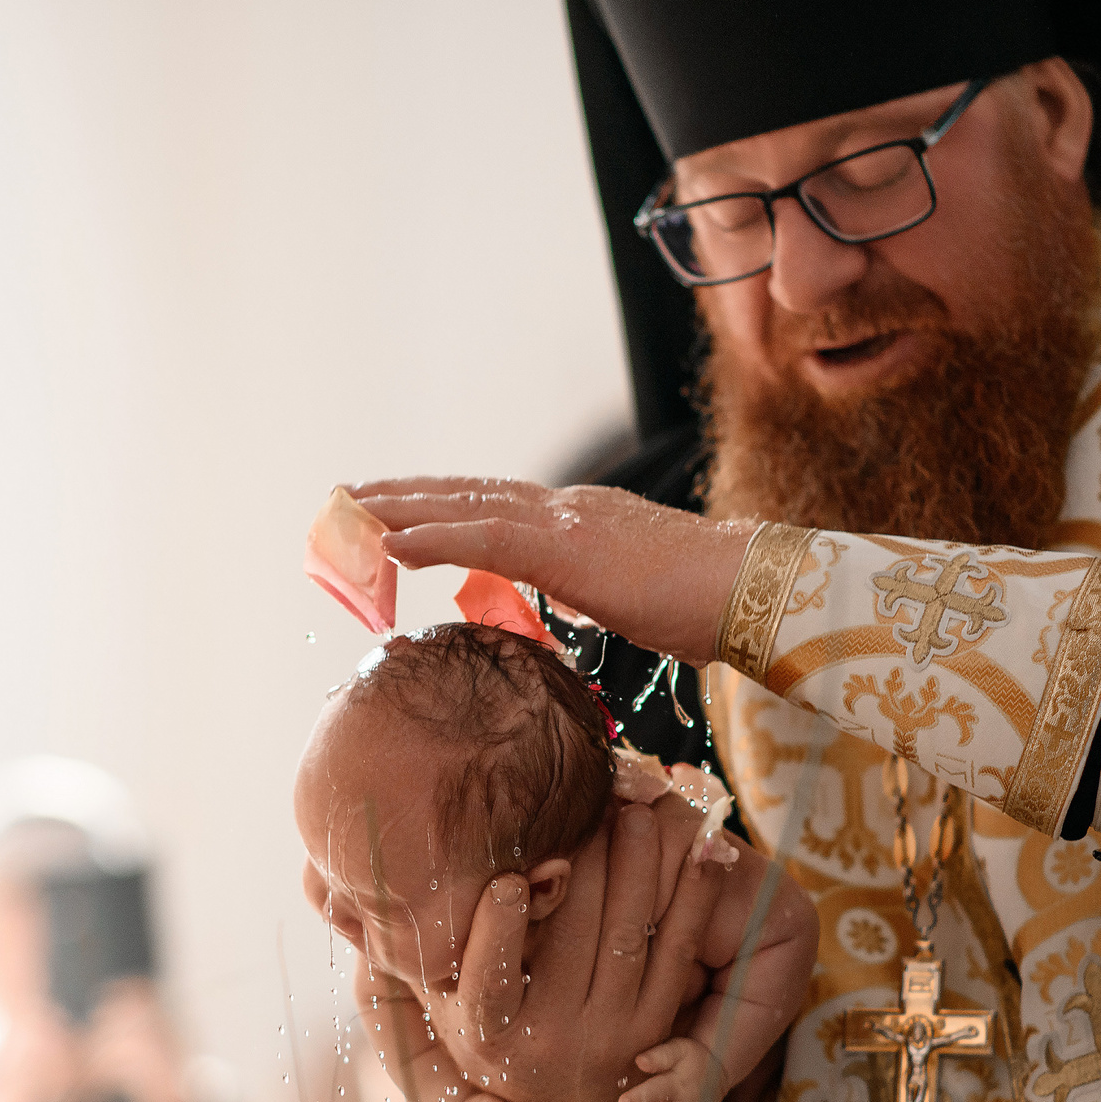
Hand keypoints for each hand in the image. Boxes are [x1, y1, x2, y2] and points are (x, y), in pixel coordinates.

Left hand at [349, 477, 757, 663]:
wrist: (751, 592)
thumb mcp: (634, 601)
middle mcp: (567, 509)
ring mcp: (566, 521)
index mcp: (582, 521)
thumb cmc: (708, 607)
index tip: (398, 508)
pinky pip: (483, 539)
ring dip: (401, 508)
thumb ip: (596, 595)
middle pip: (468, 495)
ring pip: (465, 507)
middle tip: (349, 496)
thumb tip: (578, 602)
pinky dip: (432, 537)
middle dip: (406, 494)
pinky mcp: (566, 548)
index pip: (497, 508)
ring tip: (350, 512)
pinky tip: (391, 543)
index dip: (443, 505)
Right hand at [415, 799, 723, 1101]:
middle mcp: (549, 1040)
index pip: (488, 982)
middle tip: (603, 798)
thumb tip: (324, 889)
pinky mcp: (656, 1029)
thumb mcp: (434, 1006)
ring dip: (643, 867)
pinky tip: (706, 849)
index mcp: (486, 1033)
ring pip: (630, 938)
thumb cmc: (486, 1037)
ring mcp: (609, 1036)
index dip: (498, 932)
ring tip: (646, 808)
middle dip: (590, 861)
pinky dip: (695, 898)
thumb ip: (399, 948)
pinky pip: (679, 953)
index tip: (509, 879)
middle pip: (574, 940)